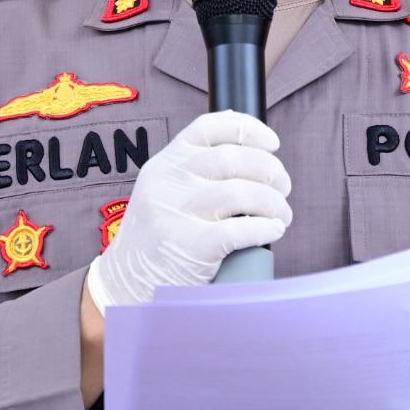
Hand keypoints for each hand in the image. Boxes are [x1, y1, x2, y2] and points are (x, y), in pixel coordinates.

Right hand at [84, 110, 292, 311]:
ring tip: (281, 214)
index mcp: (165, 162)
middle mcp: (168, 182)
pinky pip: (240, 229)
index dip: (248, 129)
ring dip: (273, 202)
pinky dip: (265, 227)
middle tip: (283, 187)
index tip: (272, 143)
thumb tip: (245, 139)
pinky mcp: (190, 246)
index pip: (210, 127)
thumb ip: (193, 165)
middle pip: (233, 159)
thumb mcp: (162, 187)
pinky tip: (273, 230)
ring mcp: (176, 213)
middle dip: (271, 171)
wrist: (126, 282)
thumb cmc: (157, 235)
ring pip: (241, 192)